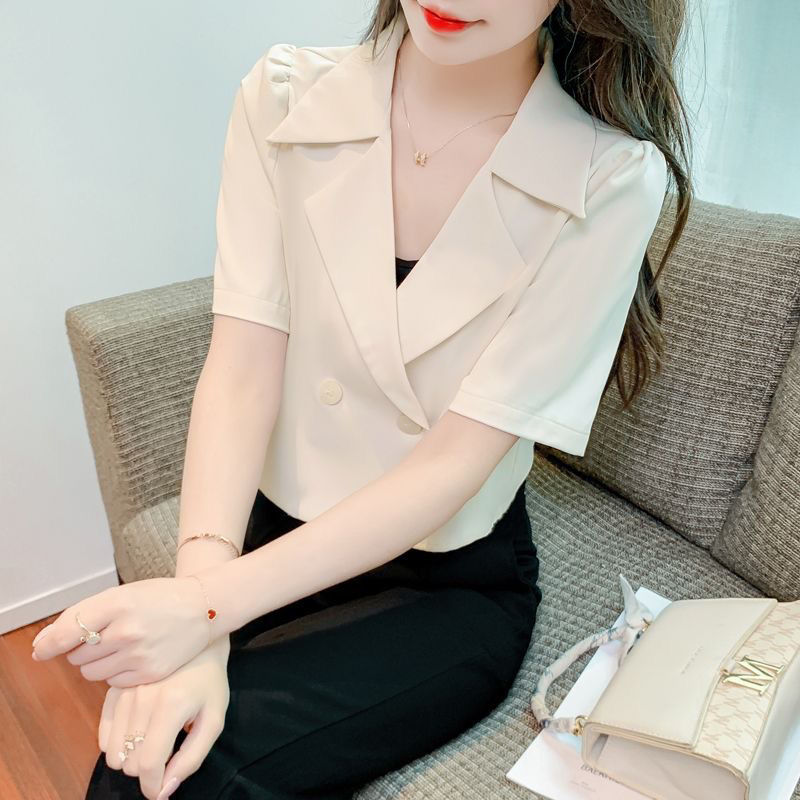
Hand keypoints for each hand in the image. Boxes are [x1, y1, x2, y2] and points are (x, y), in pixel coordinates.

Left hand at [31, 576, 212, 686]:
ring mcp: (139, 654)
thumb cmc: (159, 599)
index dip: (50, 642)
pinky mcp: (149, 673)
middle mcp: (127, 630)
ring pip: (91, 672)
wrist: (204, 608)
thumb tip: (43, 645)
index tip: (42, 649)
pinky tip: (134, 656)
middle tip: (105, 636)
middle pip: (77, 654)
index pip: (68, 629)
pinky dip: (116, 672)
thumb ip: (83, 614)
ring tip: (121, 646)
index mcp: (118, 603)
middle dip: (82, 648)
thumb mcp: (123, 594)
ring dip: (97, 662)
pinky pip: (112, 683)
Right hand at [99, 638, 230, 799]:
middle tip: (165, 752)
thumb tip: (164, 791)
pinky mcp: (113, 690)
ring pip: (112, 752)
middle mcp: (143, 699)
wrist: (196, 642)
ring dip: (131, 757)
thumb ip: (193, 757)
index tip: (160, 790)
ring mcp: (124, 692)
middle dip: (146, 769)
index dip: (153, 787)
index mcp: (171, 706)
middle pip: (129, 762)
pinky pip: (103, 734)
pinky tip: (136, 732)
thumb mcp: (214, 719)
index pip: (149, 764)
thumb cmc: (209, 683)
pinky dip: (116, 744)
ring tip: (152, 741)